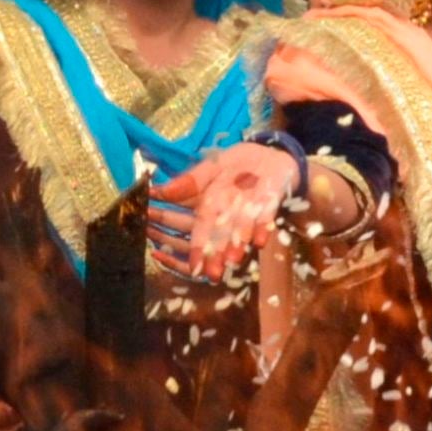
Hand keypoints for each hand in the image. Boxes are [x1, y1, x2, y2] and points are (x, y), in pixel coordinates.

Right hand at [151, 147, 295, 281]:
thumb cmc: (237, 163)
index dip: (198, 249)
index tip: (193, 268)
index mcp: (211, 206)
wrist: (270, 155)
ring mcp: (250, 212)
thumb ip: (191, 180)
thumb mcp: (211, 165)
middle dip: (217, 256)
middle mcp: (229, 214)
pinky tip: (261, 241)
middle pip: (221, 238)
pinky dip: (264, 229)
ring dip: (238, 246)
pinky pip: (267, 219)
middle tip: (214, 275)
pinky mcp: (270, 206)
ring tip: (234, 260)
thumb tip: (161, 190)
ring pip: (242, 232)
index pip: (201, 230)